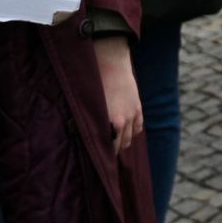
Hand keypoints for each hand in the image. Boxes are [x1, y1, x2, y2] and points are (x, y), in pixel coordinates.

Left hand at [94, 36, 142, 157]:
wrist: (111, 63)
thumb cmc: (94, 83)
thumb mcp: (89, 105)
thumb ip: (90, 122)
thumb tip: (82, 137)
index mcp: (110, 122)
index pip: (108, 148)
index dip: (102, 155)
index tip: (96, 159)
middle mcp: (123, 121)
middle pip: (120, 145)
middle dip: (112, 150)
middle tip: (103, 152)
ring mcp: (133, 114)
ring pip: (130, 138)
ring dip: (122, 142)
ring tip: (113, 143)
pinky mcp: (138, 107)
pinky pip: (139, 127)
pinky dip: (133, 132)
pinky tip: (125, 132)